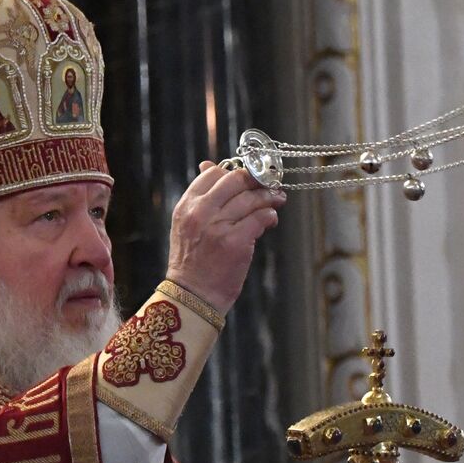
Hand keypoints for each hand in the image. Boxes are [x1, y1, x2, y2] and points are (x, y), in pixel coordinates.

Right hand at [165, 161, 286, 314]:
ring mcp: (219, 226)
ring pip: (251, 198)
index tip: (248, 178)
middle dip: (256, 180)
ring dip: (269, 198)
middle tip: (270, 185)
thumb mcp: (186, 225)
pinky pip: (261, 218)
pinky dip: (270, 216)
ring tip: (276, 201)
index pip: (213, 174)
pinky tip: (271, 220)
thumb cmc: (193, 262)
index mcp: (186, 206)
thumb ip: (200, 198)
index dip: (236, 172)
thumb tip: (208, 166)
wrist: (192, 296)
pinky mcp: (236, 241)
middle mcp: (201, 212)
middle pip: (235, 180)